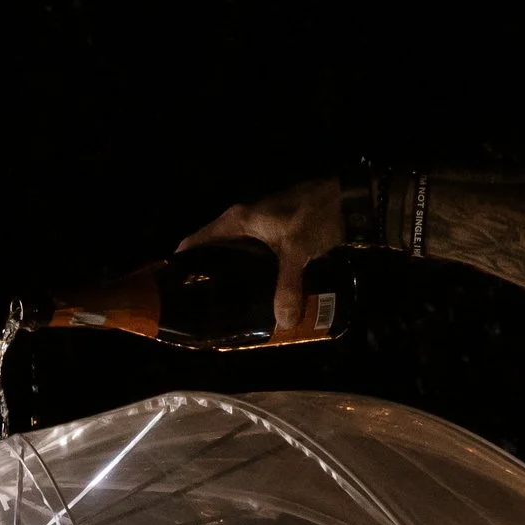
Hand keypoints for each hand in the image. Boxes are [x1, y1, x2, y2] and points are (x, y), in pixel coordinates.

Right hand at [178, 175, 342, 334]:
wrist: (350, 201)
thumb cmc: (317, 214)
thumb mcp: (298, 251)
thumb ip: (288, 287)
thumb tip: (282, 324)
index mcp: (238, 220)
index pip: (197, 241)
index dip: (182, 264)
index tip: (173, 293)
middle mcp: (243, 224)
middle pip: (214, 255)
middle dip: (209, 280)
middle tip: (203, 312)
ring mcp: (260, 232)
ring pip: (237, 261)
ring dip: (234, 283)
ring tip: (227, 314)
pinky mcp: (277, 241)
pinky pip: (256, 264)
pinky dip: (255, 280)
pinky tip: (257, 302)